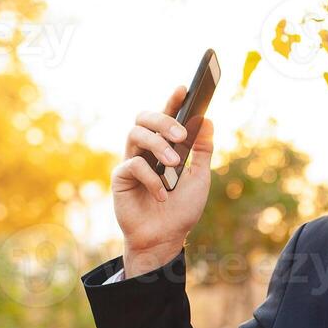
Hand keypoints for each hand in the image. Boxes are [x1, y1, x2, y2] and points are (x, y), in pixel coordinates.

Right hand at [112, 85, 215, 276]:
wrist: (165, 239)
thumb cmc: (181, 209)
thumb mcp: (199, 177)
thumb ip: (202, 150)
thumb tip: (207, 119)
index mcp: (165, 146)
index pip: (167, 117)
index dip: (173, 100)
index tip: (185, 88)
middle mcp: (145, 149)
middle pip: (144, 117)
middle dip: (163, 120)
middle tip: (181, 135)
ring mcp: (131, 161)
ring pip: (136, 134)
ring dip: (158, 145)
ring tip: (174, 163)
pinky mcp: (120, 178)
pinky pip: (133, 165)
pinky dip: (151, 178)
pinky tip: (162, 194)